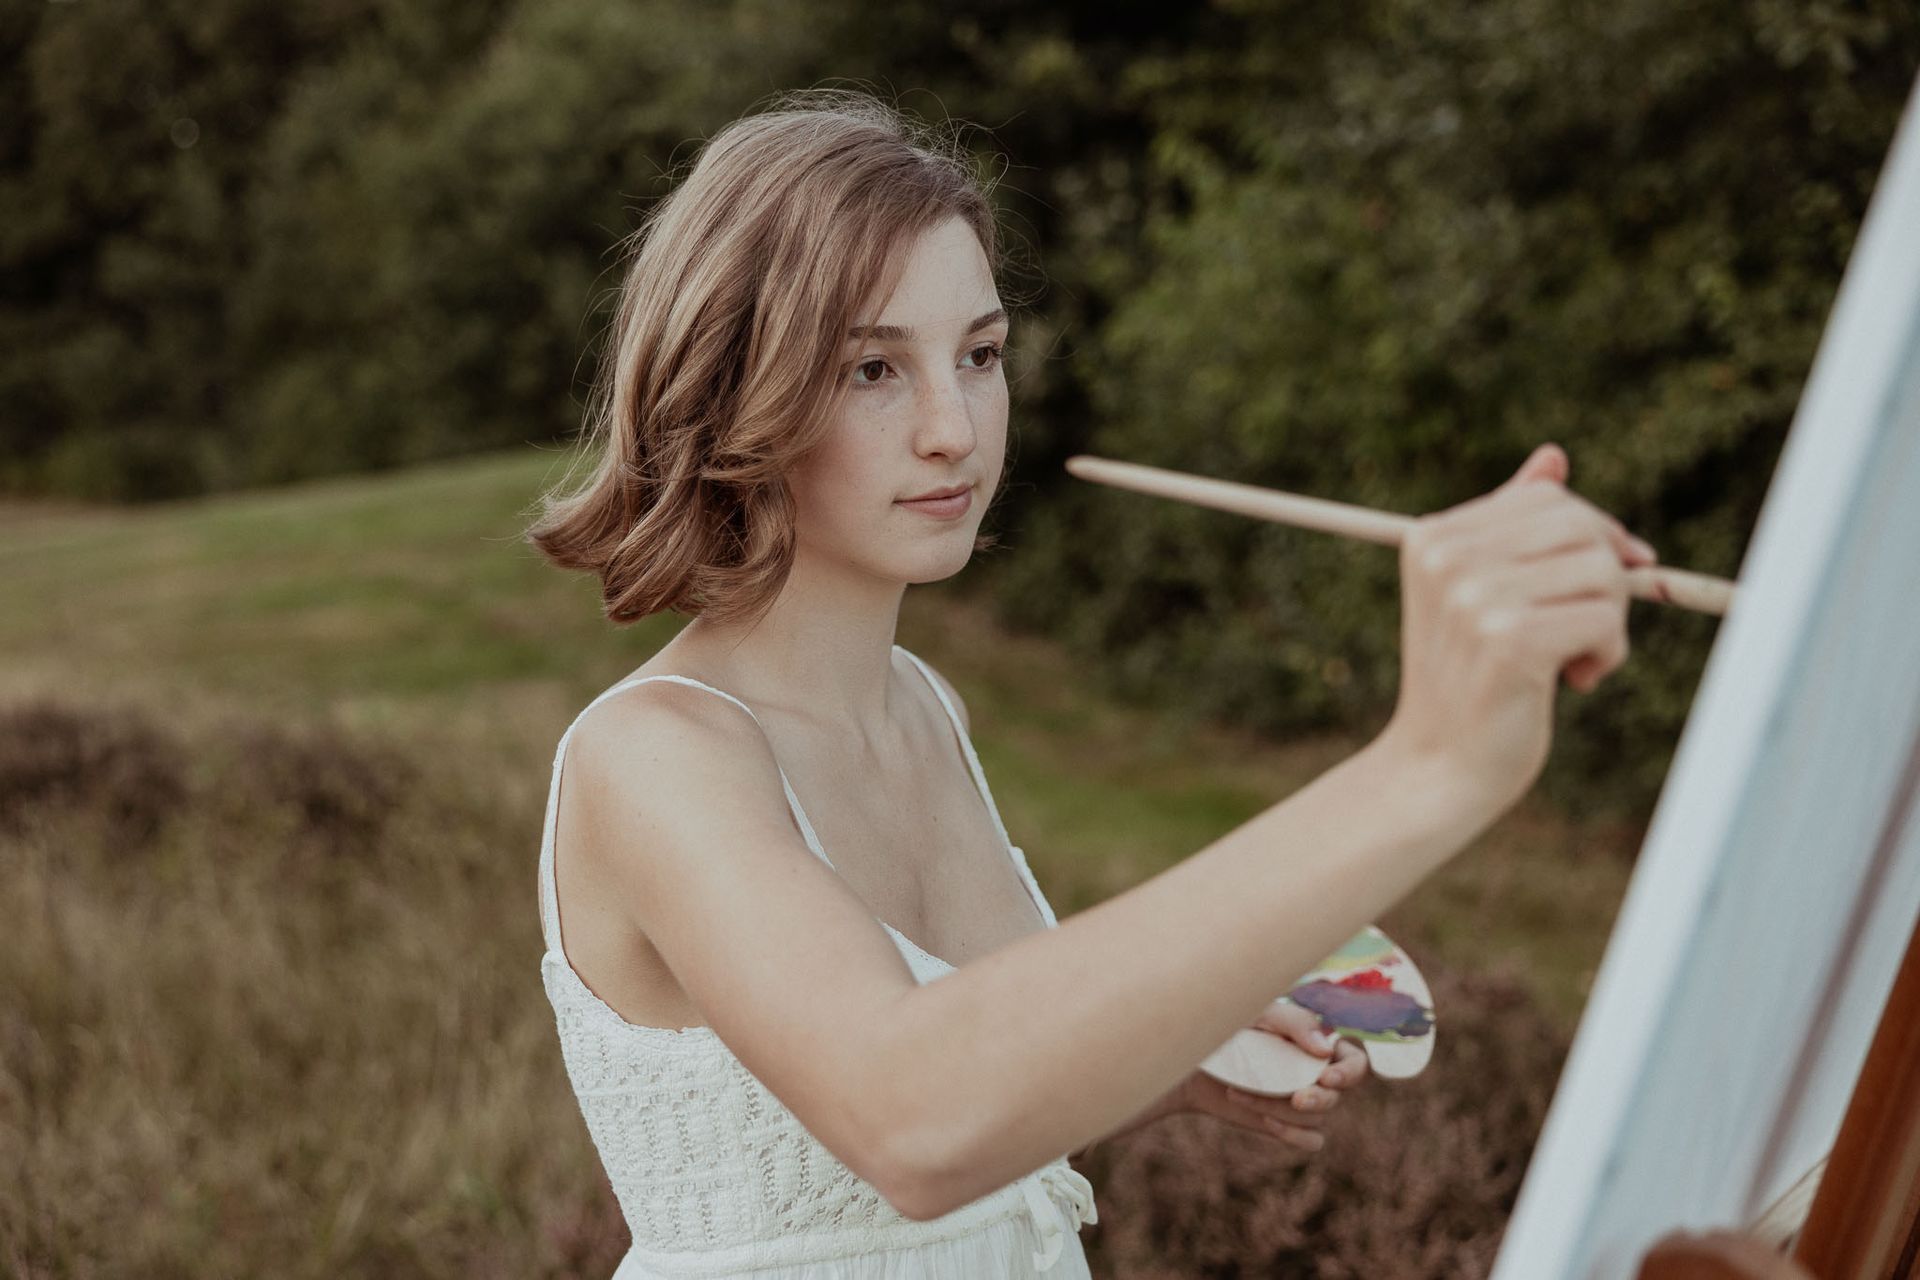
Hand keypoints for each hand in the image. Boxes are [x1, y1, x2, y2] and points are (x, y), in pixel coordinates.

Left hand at [1173, 1000, 1370, 1152]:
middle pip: (1335, 1097)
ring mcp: (1302, 1102)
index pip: (1355, 1063)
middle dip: (1317, 1099)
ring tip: (1239, 1092)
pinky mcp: (1286, 1123)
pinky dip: (1291, 1134)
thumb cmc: (1231, 1029)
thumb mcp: (1260, 1014)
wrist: (1194, 1065)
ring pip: (1315, 1118)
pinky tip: (1266, 1121)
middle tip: (1295, 1097)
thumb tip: (1324, 1050)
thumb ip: (1294, 1022)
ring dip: (1279, 1109)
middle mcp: (1315, 1076)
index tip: (1325, 1076)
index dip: (1349, 1073)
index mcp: (1317, 1046)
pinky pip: (1310, 1140)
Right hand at [1384, 442, 1656, 814]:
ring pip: (1602, 572)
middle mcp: (1446, 558)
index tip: (1600, 585)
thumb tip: (1553, 458)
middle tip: (1589, 626)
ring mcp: (1474, 597)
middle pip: (1580, 526)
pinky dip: (1608, 653)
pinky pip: (1605, 619)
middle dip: (1606, 575)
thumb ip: (1513, 526)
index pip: (1548, 499)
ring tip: (1574, 659)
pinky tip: (1575, 680)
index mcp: (1432, 537)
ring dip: (1610, 622)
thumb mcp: (1482, 593)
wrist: (1438, 766)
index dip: (1592, 537)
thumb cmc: (1470, 680)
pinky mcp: (1509, 640)